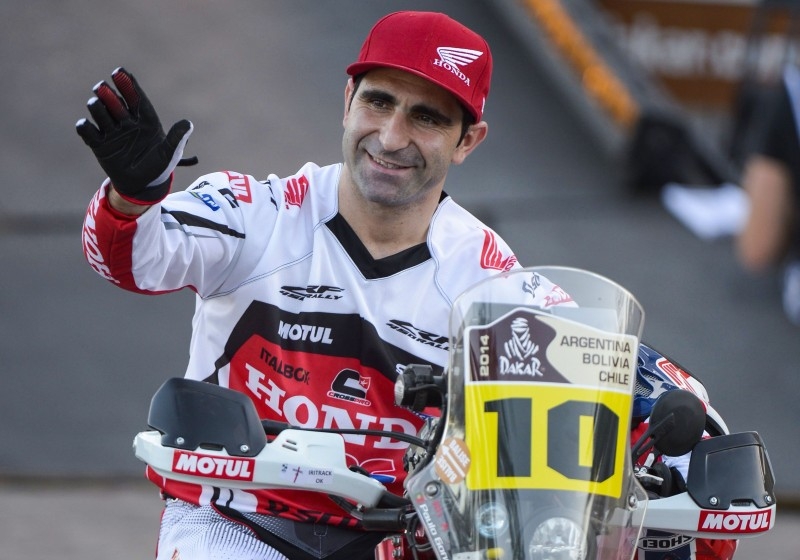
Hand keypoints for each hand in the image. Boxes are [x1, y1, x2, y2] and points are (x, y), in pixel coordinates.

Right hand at [76, 67, 194, 204]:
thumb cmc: (159, 165)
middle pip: (115, 102)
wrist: (143, 184)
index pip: (136, 98)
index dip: (128, 85)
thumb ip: (176, 138)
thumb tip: (188, 124)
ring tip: (96, 103)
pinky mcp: (99, 144)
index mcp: (145, 119)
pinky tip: (85, 125)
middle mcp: (126, 121)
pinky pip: (87, 131)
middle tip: (102, 87)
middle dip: (108, 94)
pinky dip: (85, 127)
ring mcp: (112, 131)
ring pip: (100, 112)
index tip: (120, 72)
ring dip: (97, 106)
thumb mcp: (170, 153)